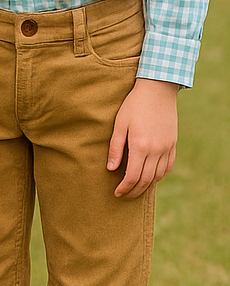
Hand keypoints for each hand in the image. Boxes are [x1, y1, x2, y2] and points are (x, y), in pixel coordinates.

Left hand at [108, 77, 178, 197]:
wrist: (157, 90)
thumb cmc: (134, 105)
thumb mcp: (119, 124)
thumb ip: (116, 147)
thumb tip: (111, 169)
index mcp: (140, 146)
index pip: (133, 177)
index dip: (125, 188)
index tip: (117, 193)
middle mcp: (156, 151)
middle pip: (146, 180)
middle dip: (134, 191)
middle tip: (124, 195)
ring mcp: (167, 148)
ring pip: (158, 176)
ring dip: (147, 186)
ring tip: (136, 189)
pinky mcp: (173, 144)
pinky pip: (168, 166)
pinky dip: (160, 175)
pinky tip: (151, 177)